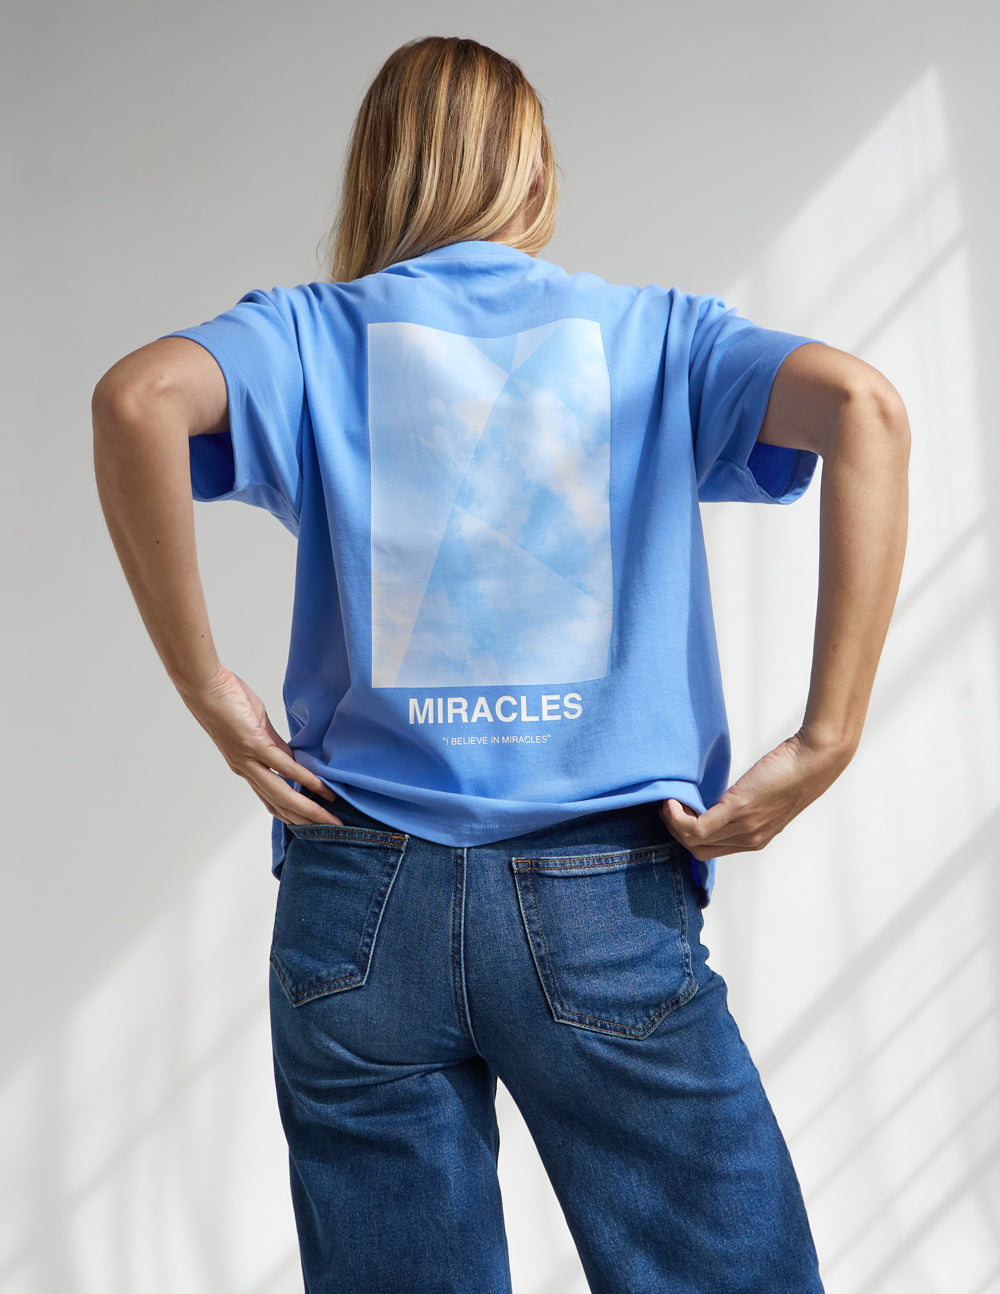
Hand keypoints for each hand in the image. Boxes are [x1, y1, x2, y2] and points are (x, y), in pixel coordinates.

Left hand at [178, 665, 341, 826]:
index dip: (293, 813)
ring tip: (329, 818)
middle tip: (332, 831)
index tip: (314, 823)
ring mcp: (248, 759)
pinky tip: (320, 788)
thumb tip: (296, 762)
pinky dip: (304, 779)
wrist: (203, 687)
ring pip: (281, 793)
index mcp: (246, 766)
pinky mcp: (253, 744)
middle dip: (306, 820)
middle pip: (279, 804)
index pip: (272, 798)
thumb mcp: (256, 728)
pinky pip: (283, 766)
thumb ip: (276, 747)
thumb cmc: (227, 701)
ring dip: (308, 809)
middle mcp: (246, 769)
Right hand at [659, 730, 851, 860]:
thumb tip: (718, 795)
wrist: (814, 760)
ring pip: (693, 841)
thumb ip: (744, 802)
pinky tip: (672, 801)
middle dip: (676, 832)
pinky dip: (677, 817)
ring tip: (668, 802)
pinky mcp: (737, 811)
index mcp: (756, 838)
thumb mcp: (766, 793)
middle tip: (669, 807)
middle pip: (698, 850)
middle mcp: (750, 839)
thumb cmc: (793, 769)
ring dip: (672, 823)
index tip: (679, 814)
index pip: (712, 851)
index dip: (689, 836)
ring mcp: (744, 828)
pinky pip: (695, 828)